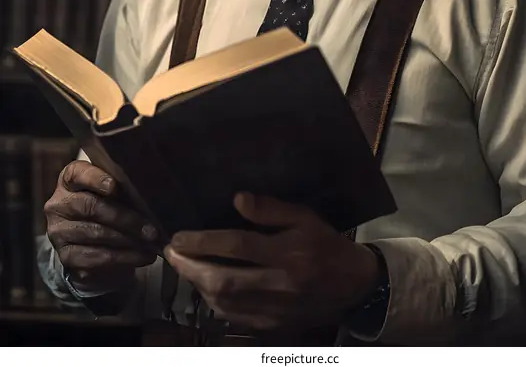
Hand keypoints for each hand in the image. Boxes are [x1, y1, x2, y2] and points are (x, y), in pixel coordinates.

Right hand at [45, 160, 158, 293]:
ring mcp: (59, 232)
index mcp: (69, 181)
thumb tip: (152, 196)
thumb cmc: (108, 207)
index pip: (77, 174)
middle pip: (92, 207)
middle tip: (151, 228)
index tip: (115, 186)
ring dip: (129, 240)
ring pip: (97, 234)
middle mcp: (58, 205)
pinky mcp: (66, 256)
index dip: (96, 179)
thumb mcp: (113, 193)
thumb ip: (123, 188)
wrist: (91, 243)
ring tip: (152, 242)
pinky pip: (97, 257)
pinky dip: (125, 257)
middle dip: (126, 218)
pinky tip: (143, 256)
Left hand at [165, 193, 379, 331]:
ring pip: (224, 302)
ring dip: (197, 284)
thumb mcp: (305, 217)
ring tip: (183, 266)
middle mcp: (279, 283)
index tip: (178, 236)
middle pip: (224, 279)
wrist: (353, 287)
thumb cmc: (326, 245)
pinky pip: (234, 317)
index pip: (237, 246)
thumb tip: (237, 199)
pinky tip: (205, 286)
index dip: (203, 241)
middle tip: (171, 253)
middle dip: (190, 266)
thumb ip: (271, 209)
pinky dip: (213, 302)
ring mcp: (274, 309)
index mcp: (288, 253)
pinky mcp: (272, 326)